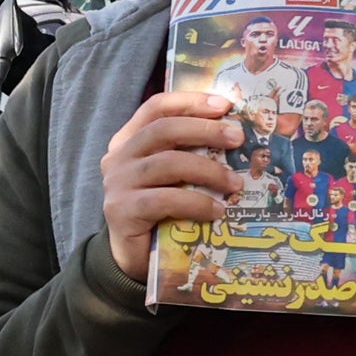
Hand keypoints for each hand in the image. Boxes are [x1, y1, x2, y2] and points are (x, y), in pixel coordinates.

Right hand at [98, 88, 249, 283]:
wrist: (134, 254)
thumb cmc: (162, 208)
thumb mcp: (175, 174)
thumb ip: (190, 152)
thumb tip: (237, 133)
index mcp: (130, 139)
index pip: (156, 107)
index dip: (191, 102)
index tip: (226, 105)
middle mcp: (118, 156)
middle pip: (163, 130)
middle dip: (206, 130)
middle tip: (238, 139)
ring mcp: (117, 183)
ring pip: (168, 164)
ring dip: (208, 171)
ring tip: (235, 184)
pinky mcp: (121, 210)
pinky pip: (165, 200)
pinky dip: (197, 203)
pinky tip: (217, 211)